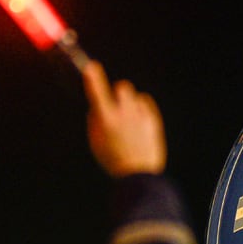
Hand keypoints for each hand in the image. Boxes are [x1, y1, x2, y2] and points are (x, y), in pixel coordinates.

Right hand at [80, 60, 165, 176]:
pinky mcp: (152, 120)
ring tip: (128, 121)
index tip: (90, 68)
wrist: (138, 175)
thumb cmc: (112, 158)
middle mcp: (124, 114)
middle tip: (114, 106)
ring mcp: (140, 116)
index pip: (97, 92)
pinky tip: (137, 121)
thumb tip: (98, 104)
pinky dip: (140, 107)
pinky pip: (145, 102)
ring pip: (134, 95)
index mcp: (106, 120)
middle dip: (117, 93)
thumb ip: (95, 119)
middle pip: (122, 86)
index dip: (92, 78)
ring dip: (129, 102)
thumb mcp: (95, 141)